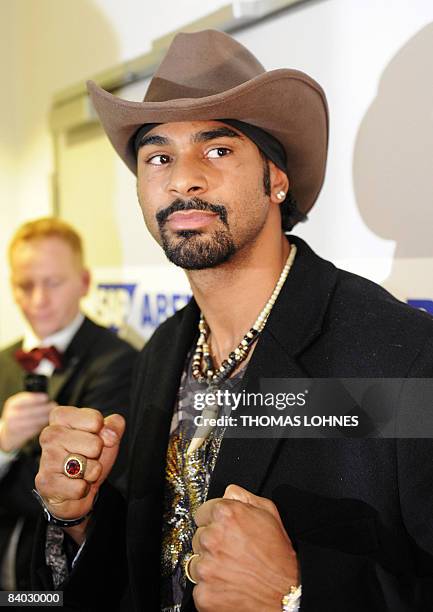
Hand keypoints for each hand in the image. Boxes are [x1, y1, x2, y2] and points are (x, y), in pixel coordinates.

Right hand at [0, 392, 55, 451]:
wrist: (6, 433)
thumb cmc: (18, 416)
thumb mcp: (20, 406)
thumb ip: (31, 401)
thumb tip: (47, 398)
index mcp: (12, 404)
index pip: (24, 400)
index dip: (36, 398)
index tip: (46, 397)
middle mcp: (11, 414)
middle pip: (30, 411)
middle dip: (44, 408)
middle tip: (54, 406)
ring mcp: (14, 426)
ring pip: (33, 422)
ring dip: (44, 418)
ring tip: (52, 415)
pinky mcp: (18, 436)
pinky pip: (33, 431)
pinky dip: (41, 427)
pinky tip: (46, 424)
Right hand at [35, 406, 124, 526]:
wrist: (76, 489)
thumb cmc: (88, 456)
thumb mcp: (106, 435)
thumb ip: (114, 425)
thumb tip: (110, 435)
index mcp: (61, 417)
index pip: (95, 420)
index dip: (102, 432)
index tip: (92, 437)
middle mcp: (49, 434)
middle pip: (95, 444)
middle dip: (97, 454)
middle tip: (85, 457)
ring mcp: (46, 458)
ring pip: (89, 466)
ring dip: (91, 473)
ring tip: (80, 471)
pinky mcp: (46, 483)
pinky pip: (80, 487)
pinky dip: (83, 489)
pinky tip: (72, 484)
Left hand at [189, 484, 298, 611]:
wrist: (285, 594)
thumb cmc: (279, 556)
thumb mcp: (269, 513)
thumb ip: (244, 497)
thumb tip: (229, 493)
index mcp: (225, 515)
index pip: (202, 512)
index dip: (213, 521)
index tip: (222, 530)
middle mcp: (212, 538)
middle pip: (198, 536)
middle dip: (212, 543)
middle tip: (232, 551)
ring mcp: (206, 567)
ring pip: (196, 562)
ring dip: (209, 566)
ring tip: (232, 569)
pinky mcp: (204, 593)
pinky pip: (199, 587)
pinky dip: (210, 588)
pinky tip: (229, 585)